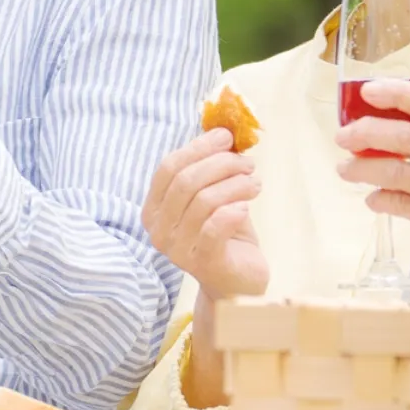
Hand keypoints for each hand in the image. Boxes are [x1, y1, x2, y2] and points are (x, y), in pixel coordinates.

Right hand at [141, 128, 270, 300]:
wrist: (237, 282)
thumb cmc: (225, 233)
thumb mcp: (214, 195)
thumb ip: (211, 167)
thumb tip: (224, 128)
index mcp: (154, 209)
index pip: (168, 168)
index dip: (198, 147)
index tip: (227, 137)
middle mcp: (158, 230)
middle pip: (186, 181)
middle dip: (222, 164)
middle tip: (248, 163)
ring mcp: (177, 250)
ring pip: (204, 201)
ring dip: (235, 184)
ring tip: (255, 184)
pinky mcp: (203, 264)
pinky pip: (215, 227)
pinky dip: (234, 210)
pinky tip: (246, 208)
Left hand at [332, 79, 409, 268]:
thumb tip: (380, 123)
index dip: (396, 94)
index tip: (367, 91)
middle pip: (407, 137)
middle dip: (367, 133)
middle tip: (343, 136)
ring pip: (397, 172)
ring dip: (362, 169)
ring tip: (344, 169)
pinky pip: (401, 204)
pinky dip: (379, 199)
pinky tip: (372, 199)